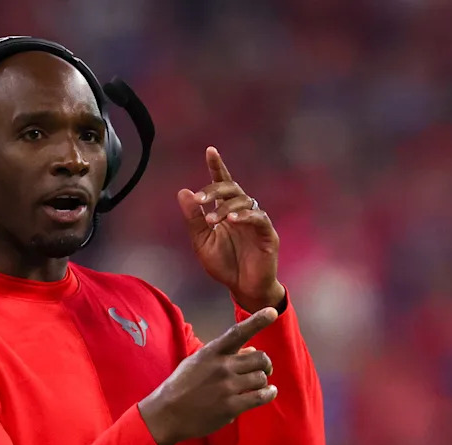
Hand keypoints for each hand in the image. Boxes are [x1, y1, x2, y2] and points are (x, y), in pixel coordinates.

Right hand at [138, 307, 277, 444]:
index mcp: (212, 352)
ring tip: (260, 386)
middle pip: (260, 358)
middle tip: (263, 370)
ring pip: (261, 378)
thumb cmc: (182, 385)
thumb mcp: (197, 363)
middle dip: (265, 364)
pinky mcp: (231, 406)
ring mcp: (227, 387)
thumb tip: (251, 349)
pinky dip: (269, 394)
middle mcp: (221, 366)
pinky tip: (269, 393)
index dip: (257, 321)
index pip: (238, 332)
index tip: (272, 311)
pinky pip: (260, 396)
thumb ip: (224, 355)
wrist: (168, 413)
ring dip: (264, 382)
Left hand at [177, 147, 284, 311]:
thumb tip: (183, 192)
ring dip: (226, 208)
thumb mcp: (202, 242)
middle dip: (215, 189)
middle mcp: (243, 211)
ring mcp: (257, 221)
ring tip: (212, 220)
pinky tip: (232, 220)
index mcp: (226, 210)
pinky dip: (245, 217)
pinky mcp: (268, 234)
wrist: (242, 288)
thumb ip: (193, 218)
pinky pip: (258, 218)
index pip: (222, 183)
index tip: (210, 150)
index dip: (217, 166)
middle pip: (232, 188)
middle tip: (199, 200)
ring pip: (244, 201)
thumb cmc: (224, 265)